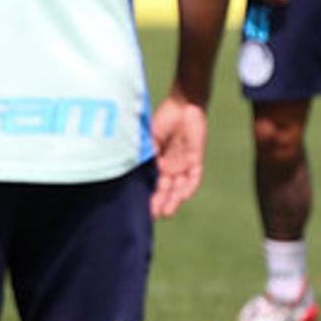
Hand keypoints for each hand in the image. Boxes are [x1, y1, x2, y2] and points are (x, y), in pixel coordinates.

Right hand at [148, 93, 207, 219]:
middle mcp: (170, 166)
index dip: (147, 195)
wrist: (184, 104)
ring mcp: (183, 163)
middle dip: (159, 202)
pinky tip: (182, 197)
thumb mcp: (148, 138)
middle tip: (153, 215)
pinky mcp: (195, 159)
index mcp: (156, 161)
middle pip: (165, 188)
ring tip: (167, 212)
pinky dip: (188, 187)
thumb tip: (125, 166)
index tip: (140, 208)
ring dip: (173, 199)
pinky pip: (193, 177)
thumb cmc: (164, 118)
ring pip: (178, 186)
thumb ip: (142, 153)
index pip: (151, 182)